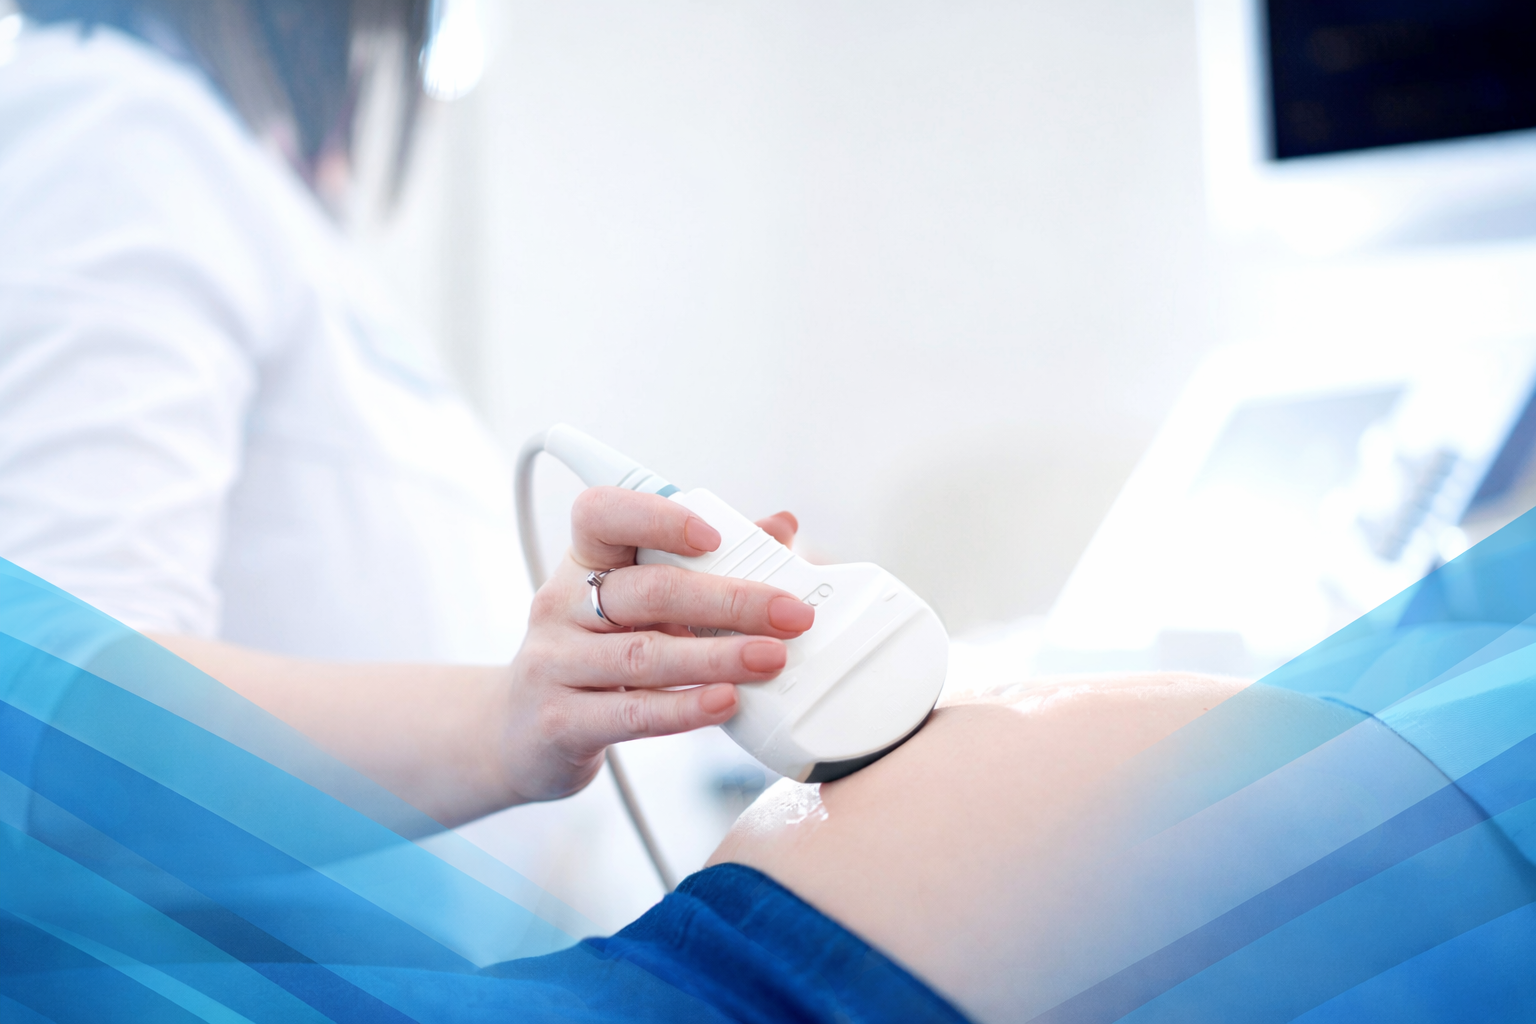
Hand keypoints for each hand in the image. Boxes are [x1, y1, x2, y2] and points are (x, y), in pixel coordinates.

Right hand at [500, 487, 809, 801]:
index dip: (657, 518)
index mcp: (583, 562)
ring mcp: (554, 664)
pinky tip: (728, 701)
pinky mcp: (559, 721)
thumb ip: (707, 565)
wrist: (522, 733)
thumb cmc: (596, 654)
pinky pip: (632, 712)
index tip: (715, 536)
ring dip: (719, 656)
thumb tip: (782, 526)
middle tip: (791, 615)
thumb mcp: (639, 604)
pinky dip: (686, 707)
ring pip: (645, 654)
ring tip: (772, 658)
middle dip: (730, 600)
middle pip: (649, 591)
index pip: (602, 514)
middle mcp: (561, 605)